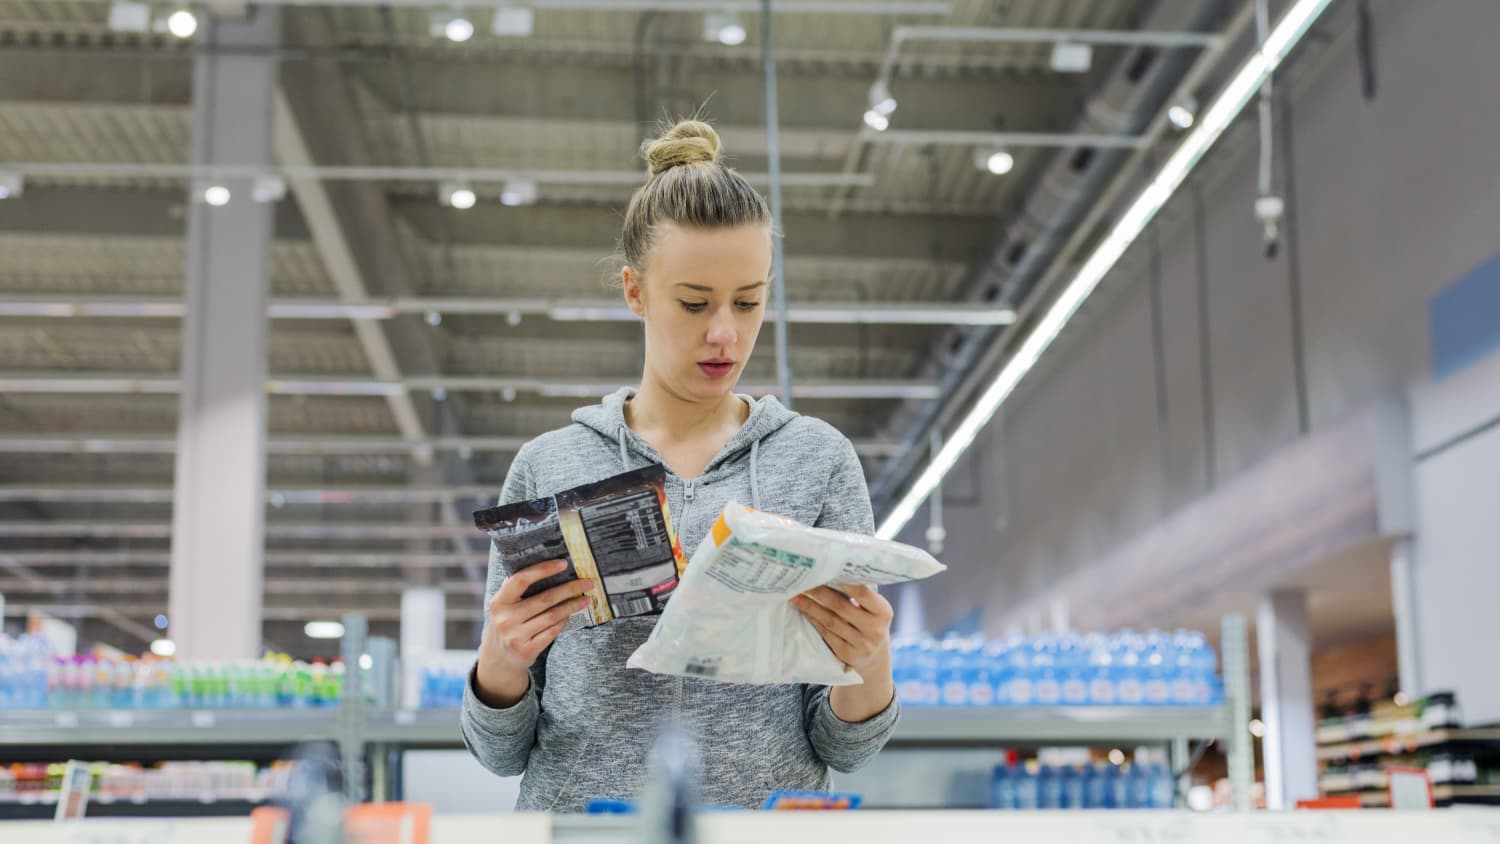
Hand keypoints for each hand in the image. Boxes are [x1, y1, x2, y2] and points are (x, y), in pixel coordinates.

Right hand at [474, 560, 592, 707]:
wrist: (498, 658)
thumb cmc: (507, 623)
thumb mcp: (503, 605)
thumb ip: (516, 588)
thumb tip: (547, 566)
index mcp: (499, 602)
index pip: (521, 580)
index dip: (543, 570)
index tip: (563, 563)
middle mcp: (505, 619)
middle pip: (544, 599)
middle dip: (570, 589)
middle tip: (588, 583)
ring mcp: (515, 637)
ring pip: (552, 616)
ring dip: (572, 606)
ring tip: (586, 599)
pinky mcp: (527, 651)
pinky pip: (552, 632)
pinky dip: (563, 622)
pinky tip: (570, 615)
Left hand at [790, 584, 892, 676]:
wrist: (875, 655)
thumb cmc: (869, 621)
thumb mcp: (873, 608)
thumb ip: (859, 594)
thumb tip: (830, 574)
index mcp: (883, 612)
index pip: (862, 593)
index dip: (842, 582)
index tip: (825, 571)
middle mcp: (875, 629)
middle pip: (841, 607)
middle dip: (819, 593)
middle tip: (803, 582)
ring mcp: (862, 644)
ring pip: (831, 621)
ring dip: (810, 607)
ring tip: (796, 597)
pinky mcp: (848, 654)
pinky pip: (827, 634)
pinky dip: (814, 621)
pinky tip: (804, 612)